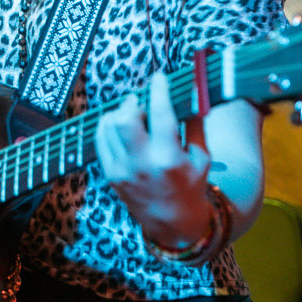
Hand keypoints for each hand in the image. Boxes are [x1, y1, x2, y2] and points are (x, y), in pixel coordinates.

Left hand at [94, 71, 211, 246]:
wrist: (171, 223)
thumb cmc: (190, 185)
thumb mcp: (202, 156)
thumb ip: (195, 123)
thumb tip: (193, 91)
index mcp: (169, 159)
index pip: (159, 113)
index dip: (158, 90)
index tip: (159, 77)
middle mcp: (142, 164)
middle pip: (124, 119)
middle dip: (133, 103)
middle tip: (141, 101)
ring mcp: (122, 171)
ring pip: (108, 126)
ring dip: (120, 113)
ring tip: (133, 114)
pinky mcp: (110, 175)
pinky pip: (100, 139)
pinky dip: (108, 126)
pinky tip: (121, 126)